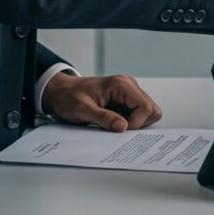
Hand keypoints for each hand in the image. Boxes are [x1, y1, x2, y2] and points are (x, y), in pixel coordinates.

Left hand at [41, 73, 161, 131]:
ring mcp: (129, 92)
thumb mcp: (83, 110)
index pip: (145, 107)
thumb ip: (104, 118)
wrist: (61, 91)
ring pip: (147, 112)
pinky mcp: (125, 99)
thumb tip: (123, 127)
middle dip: (139, 124)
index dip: (136, 123)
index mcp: (121, 85)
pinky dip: (129, 121)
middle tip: (118, 127)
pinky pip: (137, 112)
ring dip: (134, 123)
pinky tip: (114, 122)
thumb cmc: (70, 97)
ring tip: (114, 123)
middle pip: (151, 109)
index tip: (119, 129)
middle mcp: (129, 86)